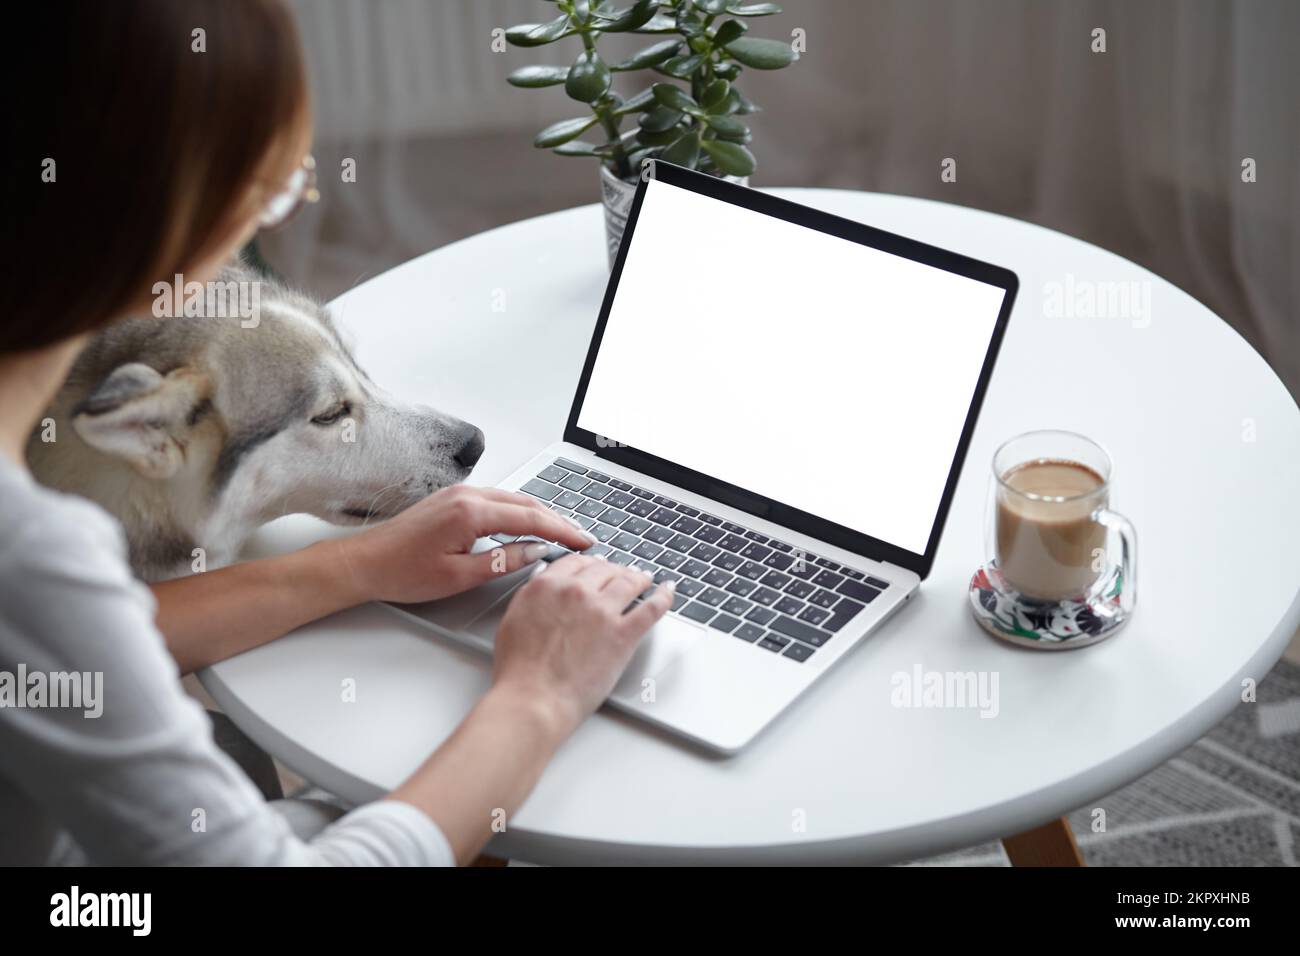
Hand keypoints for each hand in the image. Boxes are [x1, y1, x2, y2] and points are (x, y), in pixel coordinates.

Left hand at [334, 485, 595, 604]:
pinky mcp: (454, 498)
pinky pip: (498, 500)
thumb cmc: (402, 571)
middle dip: (558, 520)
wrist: (364, 562)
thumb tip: (536, 551)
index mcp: (471, 512)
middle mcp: (468, 494)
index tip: (584, 542)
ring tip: (563, 533)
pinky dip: (520, 512)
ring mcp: (460, 492)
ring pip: (514, 499)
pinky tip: (529, 524)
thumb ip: (503, 561)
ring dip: (541, 514)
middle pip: (527, 503)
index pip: (531, 519)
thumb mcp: (459, 576)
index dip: (563, 531)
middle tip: (582, 538)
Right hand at [490, 554, 674, 737]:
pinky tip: (667, 592)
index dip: (591, 563)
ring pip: (628, 582)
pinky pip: (651, 608)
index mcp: (547, 586)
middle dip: (615, 570)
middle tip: (621, 574)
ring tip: (644, 580)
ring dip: (639, 578)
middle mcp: (576, 592)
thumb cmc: (519, 671)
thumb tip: (543, 587)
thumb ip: (533, 598)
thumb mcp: (514, 620)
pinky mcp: (623, 635)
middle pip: (604, 569)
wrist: (534, 698)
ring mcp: (602, 611)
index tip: (597, 566)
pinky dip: (663, 597)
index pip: (576, 562)